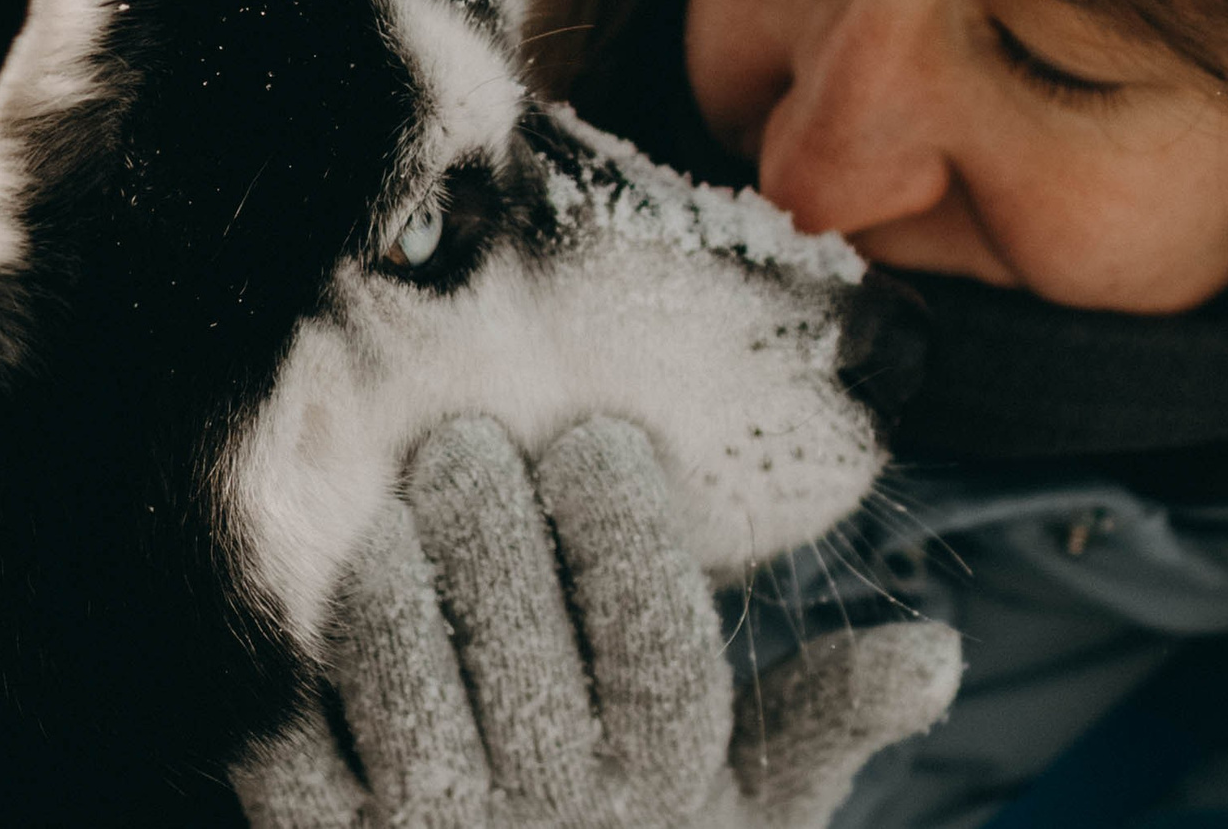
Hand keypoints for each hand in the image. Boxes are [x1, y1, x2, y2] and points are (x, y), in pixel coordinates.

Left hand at [231, 417, 962, 828]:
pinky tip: (293, 612)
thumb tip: (936, 648)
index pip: (658, 649)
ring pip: (411, 706)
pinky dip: (290, 694)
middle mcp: (562, 820)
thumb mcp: (761, 806)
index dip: (626, 536)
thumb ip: (826, 719)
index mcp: (671, 785)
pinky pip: (296, 773)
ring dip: (392, 600)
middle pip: (525, 659)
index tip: (597, 437)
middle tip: (465, 442)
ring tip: (386, 513)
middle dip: (492, 535)